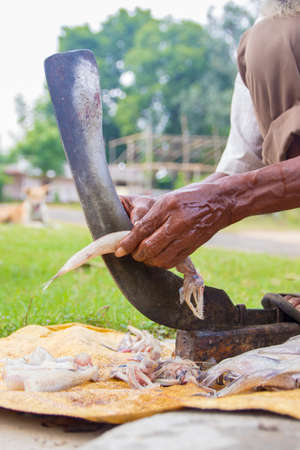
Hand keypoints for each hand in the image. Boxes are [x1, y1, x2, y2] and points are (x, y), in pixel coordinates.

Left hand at [116, 182, 231, 268]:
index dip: (128, 243)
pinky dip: (161, 263)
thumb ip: (150, 215)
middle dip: (137, 254)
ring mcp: (187, 237)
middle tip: (131, 253)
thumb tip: (133, 233)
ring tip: (143, 256)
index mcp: (169, 207)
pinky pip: (173, 261)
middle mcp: (178, 224)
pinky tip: (157, 258)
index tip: (119, 251)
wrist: (221, 202)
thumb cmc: (190, 197)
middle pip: (150, 247)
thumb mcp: (168, 199)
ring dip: (148, 261)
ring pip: (161, 259)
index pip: (142, 229)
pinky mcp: (193, 247)